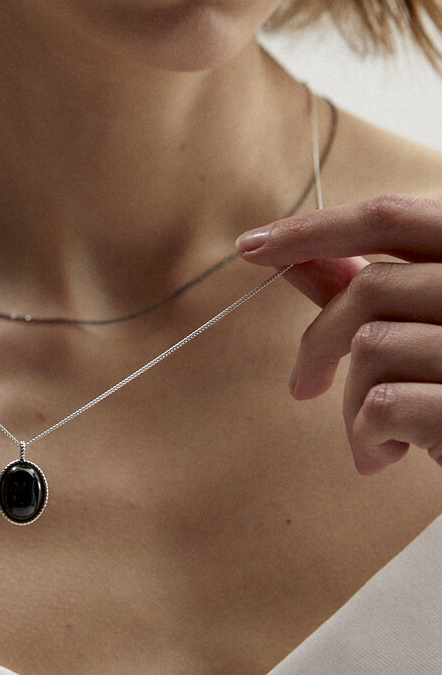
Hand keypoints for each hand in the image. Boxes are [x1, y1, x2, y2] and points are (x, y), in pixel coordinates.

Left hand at [236, 193, 441, 475]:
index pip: (391, 218)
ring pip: (371, 346)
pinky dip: (365, 436)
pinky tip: (384, 456)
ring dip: (351, 403)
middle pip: (370, 288)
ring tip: (374, 436)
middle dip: (320, 342)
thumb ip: (377, 289)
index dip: (316, 228)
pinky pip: (382, 404)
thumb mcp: (429, 330)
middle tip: (302, 387)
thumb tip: (296, 258)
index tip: (250, 246)